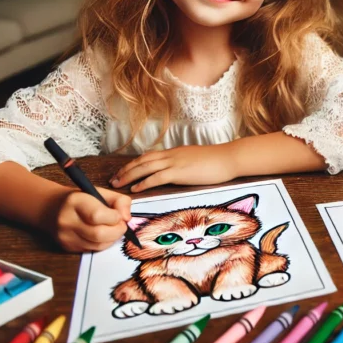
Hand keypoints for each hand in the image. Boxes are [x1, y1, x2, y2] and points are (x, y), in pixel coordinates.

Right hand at [53, 188, 131, 252]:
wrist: (52, 208)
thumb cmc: (81, 199)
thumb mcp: (100, 192)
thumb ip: (119, 201)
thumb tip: (127, 218)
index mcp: (75, 201)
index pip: (98, 215)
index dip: (115, 217)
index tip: (119, 215)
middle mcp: (67, 220)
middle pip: (99, 234)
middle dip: (117, 231)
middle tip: (121, 225)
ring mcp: (65, 236)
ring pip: (98, 245)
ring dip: (112, 239)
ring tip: (112, 229)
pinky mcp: (67, 247)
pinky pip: (92, 250)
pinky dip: (103, 244)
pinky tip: (103, 235)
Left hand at [111, 144, 237, 191]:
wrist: (228, 158)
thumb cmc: (217, 162)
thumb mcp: (196, 160)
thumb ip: (184, 164)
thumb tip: (178, 171)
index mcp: (175, 152)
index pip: (149, 156)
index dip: (134, 164)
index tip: (124, 171)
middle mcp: (171, 155)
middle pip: (142, 161)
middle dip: (126, 170)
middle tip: (114, 180)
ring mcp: (174, 162)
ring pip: (145, 167)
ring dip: (129, 176)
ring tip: (118, 185)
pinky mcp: (179, 172)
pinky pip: (156, 177)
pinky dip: (143, 183)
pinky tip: (135, 189)